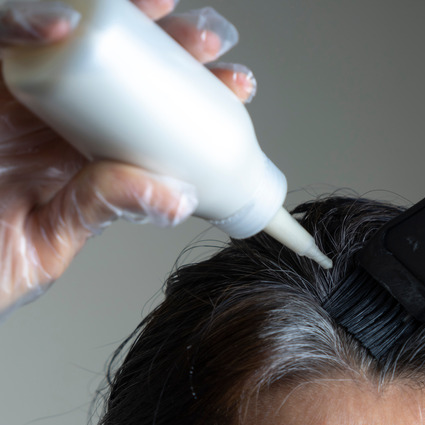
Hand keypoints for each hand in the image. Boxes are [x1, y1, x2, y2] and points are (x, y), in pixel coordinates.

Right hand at [0, 1, 256, 319]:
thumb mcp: (51, 239)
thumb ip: (103, 209)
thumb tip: (176, 197)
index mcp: (81, 150)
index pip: (147, 111)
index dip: (193, 92)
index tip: (238, 86)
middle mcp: (52, 112)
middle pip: (119, 63)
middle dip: (170, 45)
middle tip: (211, 42)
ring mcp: (10, 92)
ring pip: (66, 33)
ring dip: (118, 17)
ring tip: (160, 8)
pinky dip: (25, 21)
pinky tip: (63, 23)